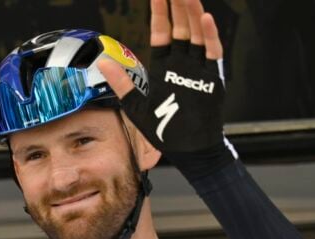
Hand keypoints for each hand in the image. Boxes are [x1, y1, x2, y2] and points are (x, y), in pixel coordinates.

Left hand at [97, 0, 232, 160]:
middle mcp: (182, 64)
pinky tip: (205, 19)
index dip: (159, 14)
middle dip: (178, 7)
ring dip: (193, 14)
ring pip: (197, 35)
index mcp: (164, 67)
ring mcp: (198, 69)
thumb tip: (102, 63)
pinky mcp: (212, 79)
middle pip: (181, 28)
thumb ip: (122, 81)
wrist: (187, 148)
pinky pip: (212, 54)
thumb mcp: (135, 104)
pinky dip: (209, 37)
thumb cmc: (163, 129)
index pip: (162, 33)